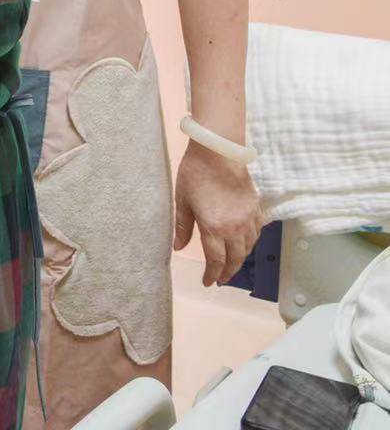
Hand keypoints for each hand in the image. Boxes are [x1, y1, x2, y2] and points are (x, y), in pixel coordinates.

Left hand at [173, 141, 263, 286]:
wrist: (219, 153)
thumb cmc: (196, 175)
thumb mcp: (182, 202)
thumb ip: (183, 227)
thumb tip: (179, 248)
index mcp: (214, 228)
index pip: (215, 260)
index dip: (212, 274)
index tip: (208, 282)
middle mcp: (234, 228)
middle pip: (235, 259)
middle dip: (228, 272)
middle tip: (221, 279)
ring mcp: (248, 219)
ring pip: (249, 248)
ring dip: (241, 259)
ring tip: (232, 264)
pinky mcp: (256, 209)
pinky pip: (257, 233)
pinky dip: (251, 243)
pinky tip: (245, 243)